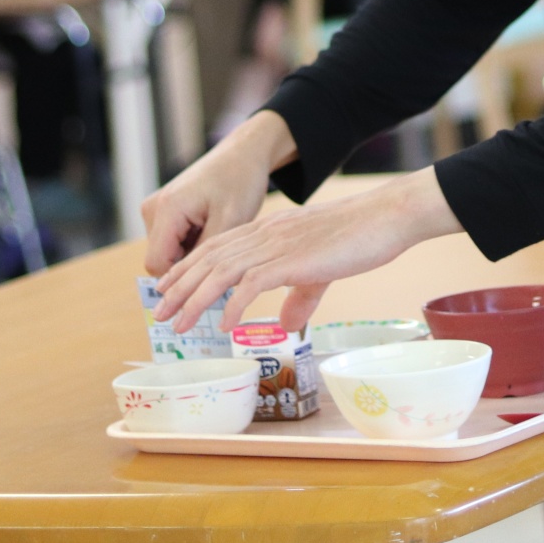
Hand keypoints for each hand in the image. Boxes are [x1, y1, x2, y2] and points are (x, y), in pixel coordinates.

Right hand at [141, 110, 297, 274]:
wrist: (243, 154)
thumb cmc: (240, 182)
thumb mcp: (230, 221)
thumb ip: (208, 255)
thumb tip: (195, 290)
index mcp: (167, 210)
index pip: (157, 265)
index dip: (181, 280)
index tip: (209, 285)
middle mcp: (153, 208)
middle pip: (161, 259)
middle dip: (189, 265)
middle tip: (222, 257)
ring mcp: (156, 207)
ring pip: (167, 251)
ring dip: (191, 253)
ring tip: (219, 235)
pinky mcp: (164, 209)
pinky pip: (171, 239)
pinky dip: (191, 242)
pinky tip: (211, 229)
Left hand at [152, 166, 461, 332]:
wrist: (385, 218)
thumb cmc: (359, 239)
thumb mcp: (321, 270)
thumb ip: (300, 295)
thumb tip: (286, 324)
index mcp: (268, 232)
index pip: (216, 248)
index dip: (189, 269)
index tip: (169, 289)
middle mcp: (265, 235)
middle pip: (209, 259)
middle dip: (180, 287)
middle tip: (158, 312)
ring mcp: (277, 246)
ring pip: (222, 272)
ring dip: (195, 299)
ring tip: (177, 323)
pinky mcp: (293, 260)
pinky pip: (253, 283)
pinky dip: (234, 305)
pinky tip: (224, 325)